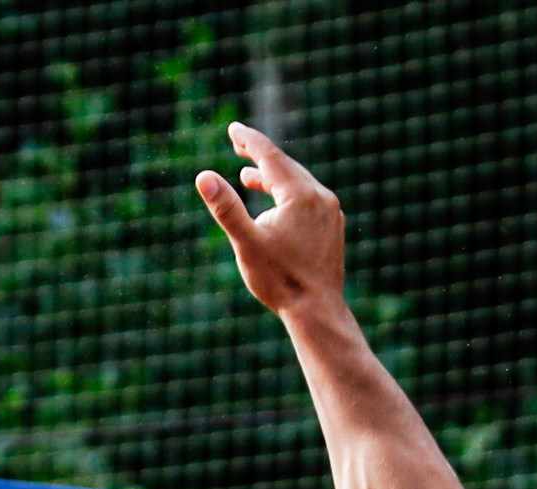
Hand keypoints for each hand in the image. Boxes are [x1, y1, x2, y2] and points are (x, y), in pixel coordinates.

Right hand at [194, 123, 346, 320]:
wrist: (319, 312)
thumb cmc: (281, 281)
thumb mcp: (247, 244)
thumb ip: (226, 208)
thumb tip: (203, 177)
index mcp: (299, 194)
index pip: (269, 157)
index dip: (249, 140)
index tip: (233, 128)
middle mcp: (320, 196)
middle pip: (286, 166)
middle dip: (260, 155)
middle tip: (239, 143)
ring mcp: (330, 212)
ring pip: (298, 183)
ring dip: (273, 177)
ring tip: (248, 178)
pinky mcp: (334, 228)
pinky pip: (309, 200)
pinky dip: (289, 195)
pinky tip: (277, 207)